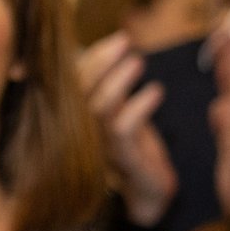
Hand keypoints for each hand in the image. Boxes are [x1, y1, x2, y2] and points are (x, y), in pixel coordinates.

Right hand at [80, 33, 175, 226]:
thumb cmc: (135, 146)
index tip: (116, 39)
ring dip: (117, 81)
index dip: (90, 58)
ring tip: (138, 61)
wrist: (148, 191)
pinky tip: (156, 92)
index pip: (73, 82)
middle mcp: (83, 132)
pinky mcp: (123, 159)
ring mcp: (100, 146)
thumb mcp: (121, 110)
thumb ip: (111, 84)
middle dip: (99, 62)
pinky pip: (123, 131)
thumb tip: (114, 45)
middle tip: (124, 41)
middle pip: (77, 91)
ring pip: (97, 109)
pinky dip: (139, 107)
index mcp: (80, 117)